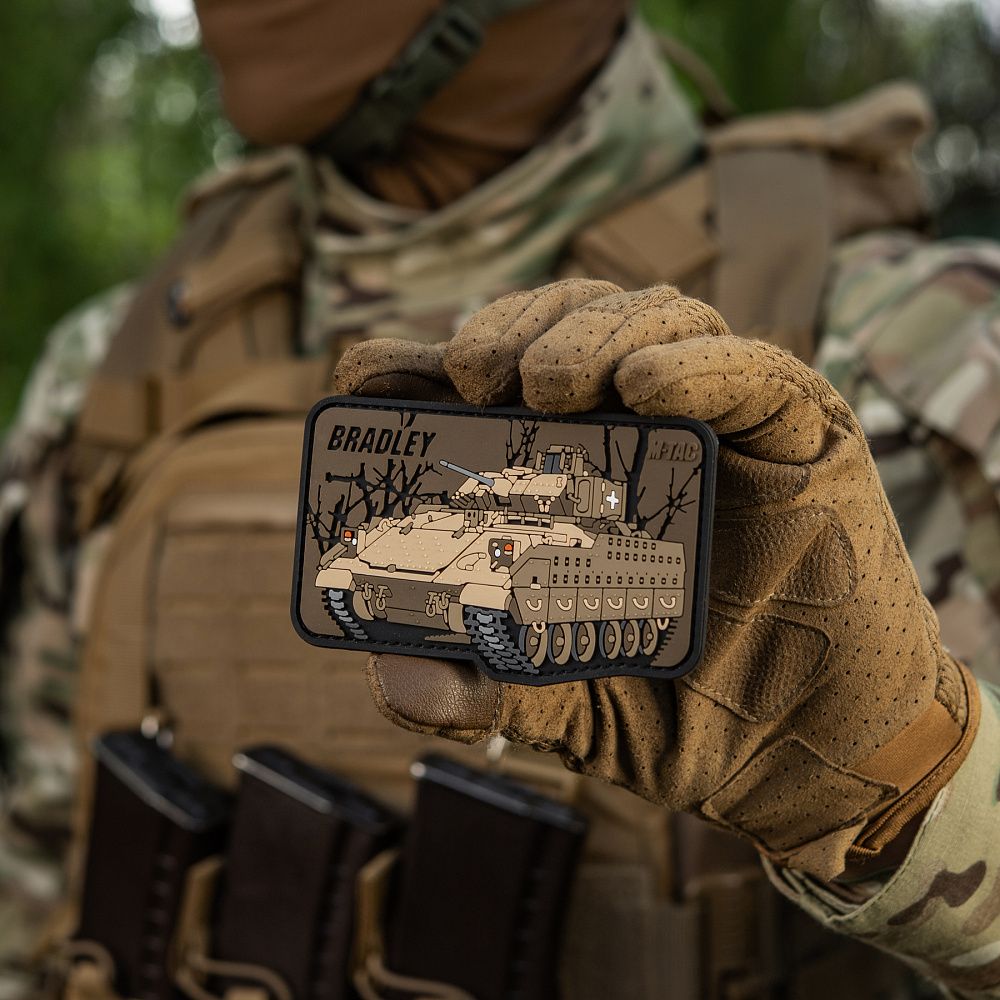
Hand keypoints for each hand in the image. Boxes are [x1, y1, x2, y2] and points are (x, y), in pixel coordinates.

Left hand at [334, 280, 978, 879]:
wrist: (807, 761)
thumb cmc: (683, 718)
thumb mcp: (562, 708)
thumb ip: (482, 691)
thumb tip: (391, 673)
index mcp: (573, 475)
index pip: (494, 384)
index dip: (429, 365)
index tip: (369, 372)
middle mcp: (639, 431)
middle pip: (566, 324)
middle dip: (510, 327)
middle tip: (474, 377)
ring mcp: (719, 421)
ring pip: (652, 318)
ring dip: (590, 331)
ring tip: (548, 384)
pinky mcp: (799, 430)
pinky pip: (754, 370)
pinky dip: (700, 364)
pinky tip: (646, 385)